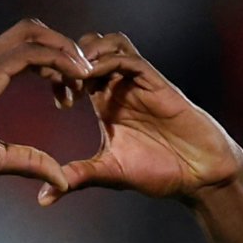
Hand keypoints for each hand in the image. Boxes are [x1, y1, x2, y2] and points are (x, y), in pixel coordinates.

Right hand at [0, 21, 94, 193]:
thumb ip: (29, 163)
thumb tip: (60, 181)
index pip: (27, 50)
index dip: (54, 64)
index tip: (69, 94)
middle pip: (34, 31)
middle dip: (64, 48)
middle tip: (84, 79)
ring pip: (36, 34)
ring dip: (66, 51)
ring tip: (85, 77)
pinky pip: (33, 52)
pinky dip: (59, 59)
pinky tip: (75, 78)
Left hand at [40, 35, 242, 206]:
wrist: (199, 173)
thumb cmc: (159, 171)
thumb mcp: (109, 173)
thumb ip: (78, 178)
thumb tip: (43, 199)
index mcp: (105, 102)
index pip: (76, 71)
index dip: (60, 78)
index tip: (56, 102)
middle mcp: (120, 86)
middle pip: (89, 47)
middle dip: (70, 60)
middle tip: (60, 85)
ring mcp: (138, 81)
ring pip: (109, 43)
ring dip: (87, 54)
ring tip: (74, 81)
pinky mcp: (155, 82)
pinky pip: (128, 57)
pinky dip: (107, 61)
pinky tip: (91, 80)